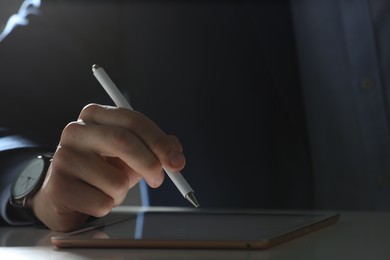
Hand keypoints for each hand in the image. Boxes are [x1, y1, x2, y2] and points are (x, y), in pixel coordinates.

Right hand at [30, 104, 185, 230]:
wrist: (65, 193)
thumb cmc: (101, 169)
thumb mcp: (129, 154)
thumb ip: (155, 148)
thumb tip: (176, 155)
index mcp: (95, 115)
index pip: (133, 120)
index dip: (159, 141)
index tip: (177, 161)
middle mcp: (76, 131)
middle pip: (123, 141)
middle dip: (150, 163)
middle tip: (159, 180)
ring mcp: (63, 158)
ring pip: (115, 180)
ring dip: (122, 192)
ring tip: (109, 189)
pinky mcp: (58, 187)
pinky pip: (102, 203)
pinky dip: (107, 206)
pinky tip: (93, 198)